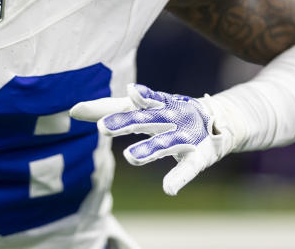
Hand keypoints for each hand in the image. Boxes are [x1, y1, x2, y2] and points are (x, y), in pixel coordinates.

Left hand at [70, 83, 231, 195]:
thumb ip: (111, 109)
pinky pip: (189, 167)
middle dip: (124, 122)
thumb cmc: (171, 114)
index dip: (101, 108)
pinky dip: (179, 177)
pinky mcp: (199, 154)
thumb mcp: (143, 109)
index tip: (75, 110)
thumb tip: (74, 109)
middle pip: (142, 119)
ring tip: (130, 158)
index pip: (122, 106)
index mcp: (150, 106)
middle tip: (103, 128)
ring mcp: (183, 134)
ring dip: (149, 149)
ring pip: (164, 142)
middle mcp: (166, 116)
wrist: (220, 119)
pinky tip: (168, 189)